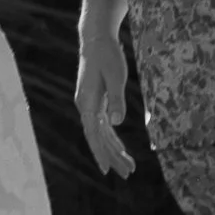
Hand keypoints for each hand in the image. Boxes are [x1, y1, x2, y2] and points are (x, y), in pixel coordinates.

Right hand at [75, 18, 135, 178]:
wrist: (96, 40)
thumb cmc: (107, 56)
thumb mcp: (115, 77)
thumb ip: (116, 100)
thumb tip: (116, 124)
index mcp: (87, 103)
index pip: (93, 135)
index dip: (100, 153)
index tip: (106, 170)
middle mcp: (86, 107)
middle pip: (98, 138)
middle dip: (113, 157)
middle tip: (127, 174)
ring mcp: (90, 105)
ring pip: (102, 134)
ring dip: (114, 150)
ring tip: (129, 167)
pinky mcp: (96, 101)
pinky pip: (104, 126)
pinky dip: (112, 138)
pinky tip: (120, 148)